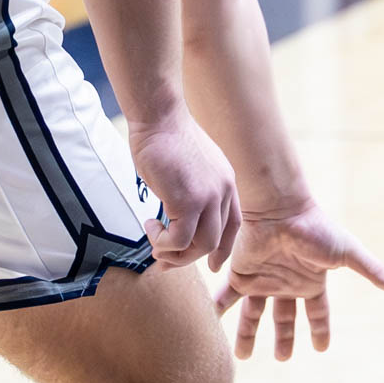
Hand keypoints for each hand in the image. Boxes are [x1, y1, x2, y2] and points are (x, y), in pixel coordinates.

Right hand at [129, 109, 240, 271]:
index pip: (233, 225)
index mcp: (226, 183)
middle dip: (188, 258)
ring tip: (154, 243)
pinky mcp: (188, 201)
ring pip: (199, 246)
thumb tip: (177, 213)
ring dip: (174, 253)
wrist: (159, 117)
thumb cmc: (165, 138)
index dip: (223, 249)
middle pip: (215, 242)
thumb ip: (192, 188)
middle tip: (164, 260)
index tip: (211, 265)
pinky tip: (150, 227)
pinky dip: (163, 242)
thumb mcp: (190, 166)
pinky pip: (179, 240)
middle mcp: (224, 191)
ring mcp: (208, 197)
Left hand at [213, 201, 383, 360]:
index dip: (320, 330)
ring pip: (255, 313)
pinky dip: (218, 308)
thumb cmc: (316, 228)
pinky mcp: (242, 272)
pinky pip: (227, 295)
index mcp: (312, 281)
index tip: (321, 348)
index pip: (318, 312)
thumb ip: (372, 271)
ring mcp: (263, 278)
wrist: (280, 207)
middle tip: (282, 358)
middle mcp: (286, 282)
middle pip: (284, 318)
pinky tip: (210, 323)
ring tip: (242, 356)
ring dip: (248, 333)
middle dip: (283, 338)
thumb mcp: (347, 253)